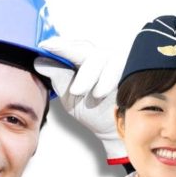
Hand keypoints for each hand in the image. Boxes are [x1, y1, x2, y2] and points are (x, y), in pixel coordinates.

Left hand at [33, 36, 126, 163]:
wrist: (116, 131)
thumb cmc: (94, 112)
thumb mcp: (70, 96)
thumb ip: (58, 78)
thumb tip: (40, 60)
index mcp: (86, 62)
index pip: (74, 47)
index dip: (61, 45)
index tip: (44, 46)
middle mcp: (104, 60)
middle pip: (91, 50)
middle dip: (74, 59)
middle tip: (67, 78)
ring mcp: (120, 64)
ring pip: (106, 57)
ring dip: (93, 75)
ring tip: (85, 92)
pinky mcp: (135, 71)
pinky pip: (124, 66)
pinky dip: (110, 78)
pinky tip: (101, 92)